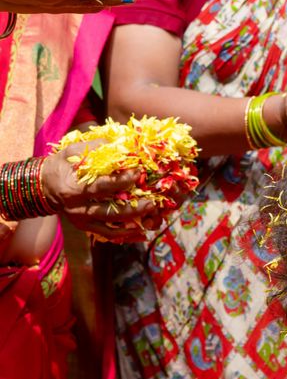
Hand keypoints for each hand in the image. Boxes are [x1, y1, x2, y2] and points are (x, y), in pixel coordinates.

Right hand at [40, 142, 160, 241]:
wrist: (42, 186)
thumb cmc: (60, 165)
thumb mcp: (72, 152)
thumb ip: (95, 148)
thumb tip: (121, 143)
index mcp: (73, 188)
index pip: (101, 186)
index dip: (122, 181)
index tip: (138, 173)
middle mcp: (77, 208)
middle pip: (108, 211)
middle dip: (132, 208)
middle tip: (152, 203)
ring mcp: (80, 220)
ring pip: (109, 227)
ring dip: (131, 224)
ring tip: (151, 217)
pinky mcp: (84, 226)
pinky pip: (106, 234)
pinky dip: (124, 234)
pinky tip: (140, 231)